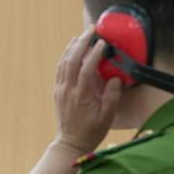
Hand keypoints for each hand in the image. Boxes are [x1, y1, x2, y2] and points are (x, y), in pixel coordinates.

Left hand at [53, 25, 121, 154]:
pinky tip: (71, 49)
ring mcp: (60, 90)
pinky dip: (65, 56)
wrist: (71, 143)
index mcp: (82, 96)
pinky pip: (59, 69)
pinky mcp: (57, 91)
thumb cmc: (91, 131)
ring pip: (63, 62)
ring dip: (72, 47)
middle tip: (91, 30)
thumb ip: (112, 96)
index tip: (102, 43)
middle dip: (82, 43)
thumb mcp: (107, 117)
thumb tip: (115, 78)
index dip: (94, 54)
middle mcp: (68, 90)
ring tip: (81, 35)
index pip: (86, 69)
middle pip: (72, 60)